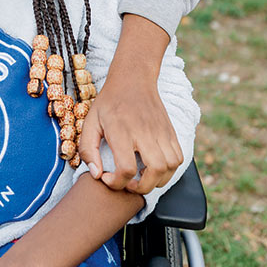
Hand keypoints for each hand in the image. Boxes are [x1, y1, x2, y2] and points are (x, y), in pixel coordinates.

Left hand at [79, 76, 182, 195]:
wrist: (133, 79)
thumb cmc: (109, 103)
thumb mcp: (90, 122)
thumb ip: (88, 150)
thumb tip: (97, 174)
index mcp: (122, 131)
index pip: (126, 168)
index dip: (117, 182)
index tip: (108, 178)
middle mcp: (145, 132)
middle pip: (155, 171)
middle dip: (142, 188)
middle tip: (129, 183)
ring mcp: (161, 132)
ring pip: (170, 167)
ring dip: (157, 180)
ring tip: (142, 177)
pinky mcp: (171, 132)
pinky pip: (178, 158)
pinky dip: (169, 170)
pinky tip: (153, 167)